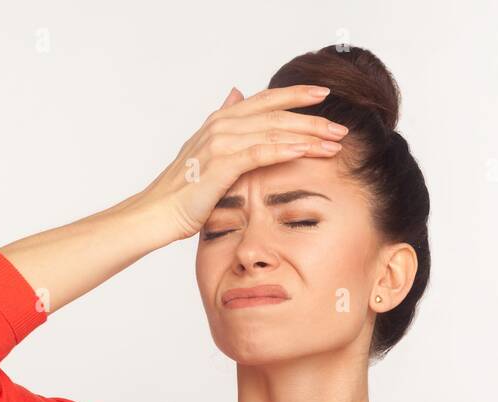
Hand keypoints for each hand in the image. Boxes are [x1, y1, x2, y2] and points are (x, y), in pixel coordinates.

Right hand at [133, 84, 347, 243]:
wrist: (157, 213)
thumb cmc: (182, 190)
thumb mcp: (206, 149)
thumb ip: (225, 122)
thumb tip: (235, 92)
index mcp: (221, 120)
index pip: (265, 99)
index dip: (295, 94)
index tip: (324, 93)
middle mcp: (221, 124)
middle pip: (276, 113)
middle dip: (312, 118)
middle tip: (341, 128)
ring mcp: (220, 142)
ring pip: (274, 130)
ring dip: (308, 135)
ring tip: (335, 142)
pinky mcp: (221, 163)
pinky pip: (261, 152)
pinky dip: (287, 149)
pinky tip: (308, 150)